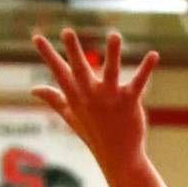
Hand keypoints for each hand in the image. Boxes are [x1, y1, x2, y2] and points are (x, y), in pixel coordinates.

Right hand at [31, 29, 157, 168]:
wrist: (118, 156)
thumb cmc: (94, 134)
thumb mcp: (70, 115)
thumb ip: (54, 99)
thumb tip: (33, 89)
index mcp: (76, 97)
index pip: (59, 72)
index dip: (47, 54)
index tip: (36, 37)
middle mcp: (91, 96)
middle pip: (80, 69)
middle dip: (74, 50)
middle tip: (67, 31)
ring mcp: (110, 98)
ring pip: (111, 71)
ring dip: (113, 53)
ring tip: (114, 35)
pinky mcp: (129, 101)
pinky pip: (139, 82)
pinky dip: (146, 68)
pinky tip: (153, 54)